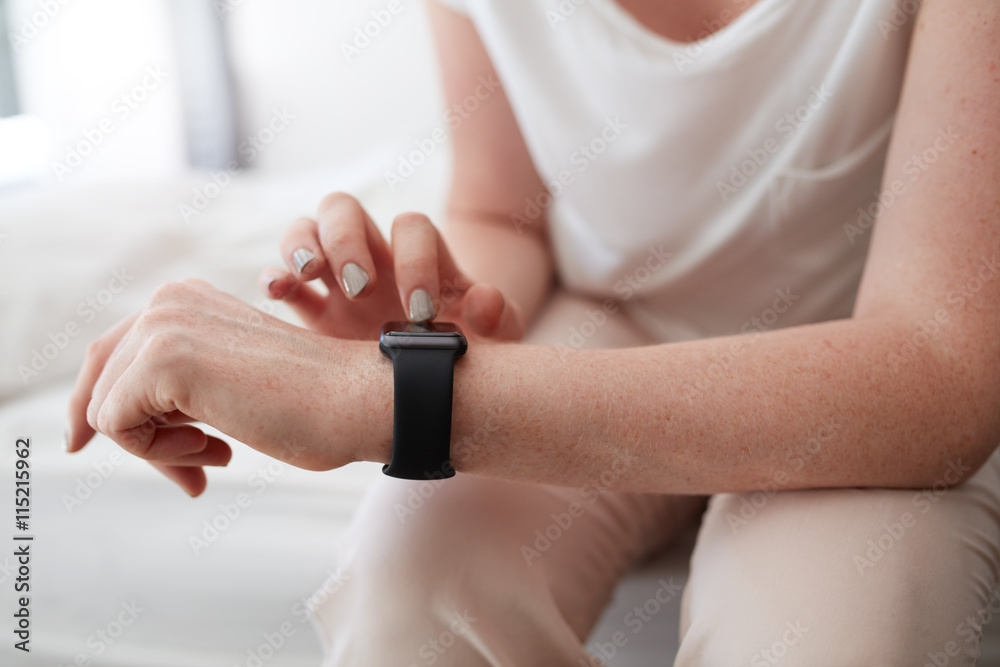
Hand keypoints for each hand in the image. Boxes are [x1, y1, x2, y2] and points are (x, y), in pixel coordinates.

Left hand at [65, 279, 383, 496]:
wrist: (356, 400)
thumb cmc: (310, 405)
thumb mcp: (226, 383)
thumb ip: (175, 386)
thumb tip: (99, 423)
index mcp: (183, 299)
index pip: (112, 359)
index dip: (115, 412)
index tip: (134, 452)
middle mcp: (165, 300)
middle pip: (101, 384)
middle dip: (140, 439)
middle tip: (194, 473)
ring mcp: (162, 325)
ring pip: (105, 408)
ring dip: (160, 450)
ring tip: (218, 455)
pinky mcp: (163, 360)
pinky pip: (116, 425)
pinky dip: (160, 454)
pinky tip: (219, 448)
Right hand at [258, 192, 524, 340]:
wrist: (439, 375)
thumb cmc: (469, 346)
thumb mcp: (494, 337)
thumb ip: (499, 317)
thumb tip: (484, 302)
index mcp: (422, 259)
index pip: (412, 228)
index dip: (414, 259)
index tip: (419, 310)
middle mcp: (376, 259)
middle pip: (346, 210)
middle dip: (347, 240)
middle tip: (360, 287)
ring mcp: (338, 280)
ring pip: (306, 230)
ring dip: (301, 244)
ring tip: (309, 274)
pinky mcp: (312, 312)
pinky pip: (282, 278)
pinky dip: (274, 276)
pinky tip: (276, 292)